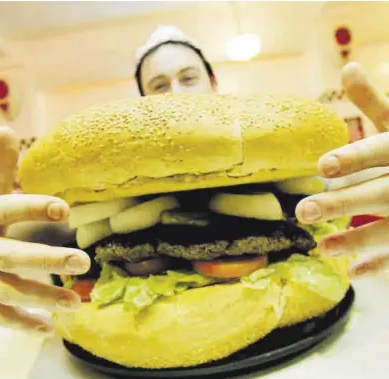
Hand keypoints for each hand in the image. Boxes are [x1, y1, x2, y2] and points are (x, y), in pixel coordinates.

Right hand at [0, 126, 89, 333]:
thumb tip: (6, 127)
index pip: (7, 208)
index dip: (34, 208)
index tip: (66, 209)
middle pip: (11, 255)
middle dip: (46, 260)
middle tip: (84, 262)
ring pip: (7, 290)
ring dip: (42, 298)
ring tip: (77, 303)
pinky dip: (21, 324)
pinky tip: (49, 330)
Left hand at [296, 62, 388, 277]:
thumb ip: (374, 101)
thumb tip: (348, 66)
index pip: (381, 149)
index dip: (354, 157)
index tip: (321, 165)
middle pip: (379, 194)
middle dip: (342, 204)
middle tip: (303, 212)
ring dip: (356, 240)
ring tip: (321, 248)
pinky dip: (382, 264)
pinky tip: (356, 272)